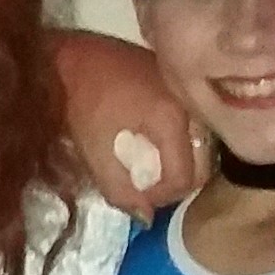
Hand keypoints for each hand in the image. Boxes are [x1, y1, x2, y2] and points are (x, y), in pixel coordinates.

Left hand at [51, 29, 209, 218]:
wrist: (71, 56)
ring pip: (202, 143)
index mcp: (170, 118)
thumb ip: (119, 190)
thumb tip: (146, 218)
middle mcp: (190, 102)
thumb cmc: (79, 102)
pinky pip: (194, 123)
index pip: (185, 176)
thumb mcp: (94, 153)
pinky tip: (155, 145)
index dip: (162, 197)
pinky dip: (180, 142)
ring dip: (182, 163)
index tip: (139, 198)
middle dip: (177, 184)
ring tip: (152, 170)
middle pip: (203, 162)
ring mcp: (188, 90)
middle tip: (149, 189)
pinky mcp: (181, 83)